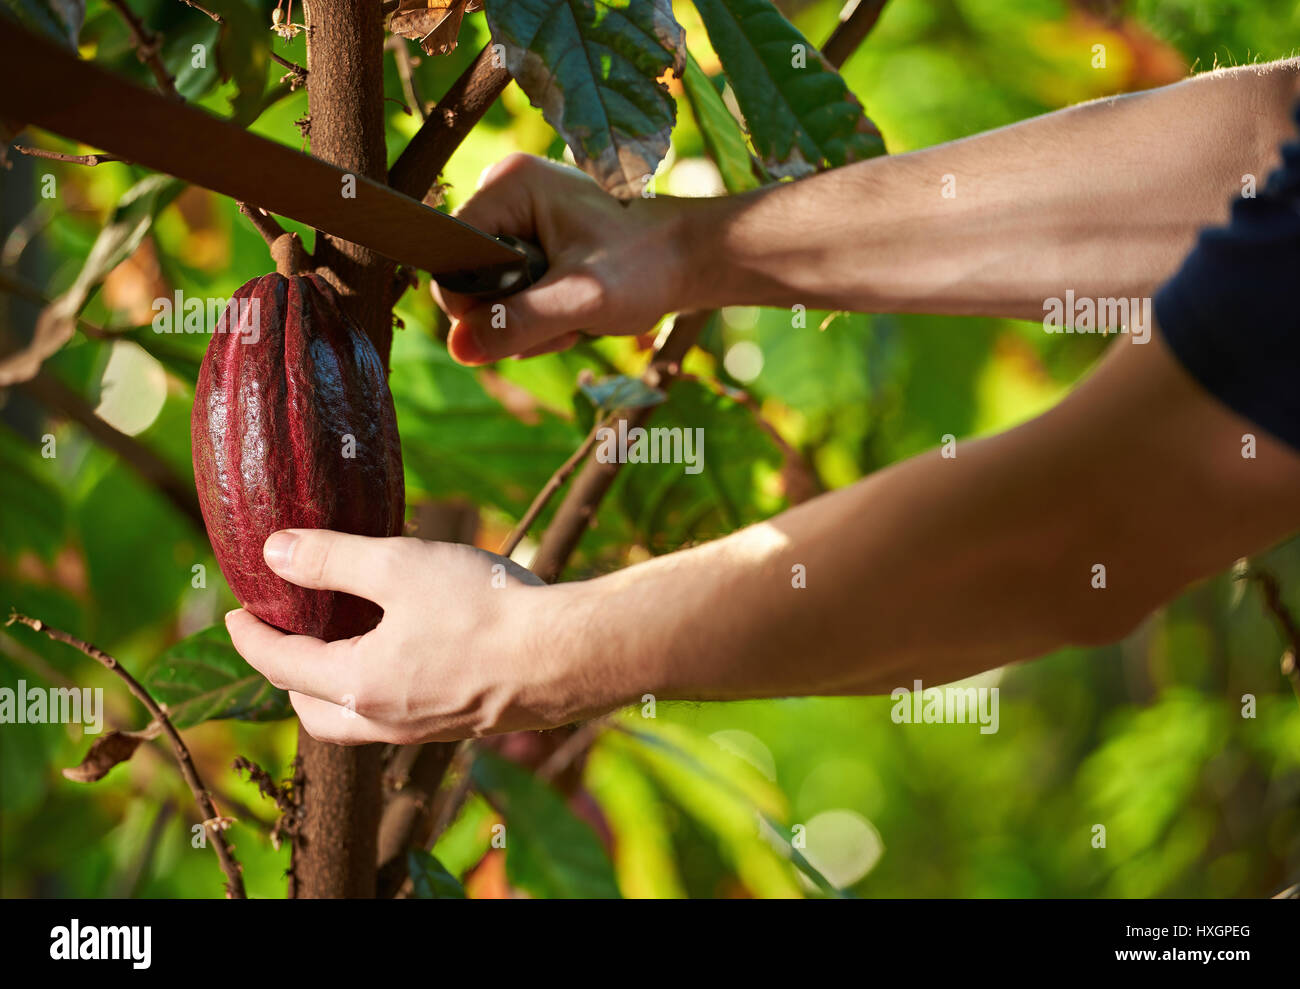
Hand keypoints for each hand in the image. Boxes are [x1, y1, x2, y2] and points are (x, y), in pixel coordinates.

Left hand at [224, 529, 598, 743]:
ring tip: (342, 643)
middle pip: (313, 713)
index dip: (249, 636)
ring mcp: (425, 728)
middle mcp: (386, 721)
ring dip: (334, 688)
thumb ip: (331, 560)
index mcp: (359, 684)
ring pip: (357, 721)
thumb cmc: (484, 608)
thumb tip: (273, 553)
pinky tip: (404, 651)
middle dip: (288, 677)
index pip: (281, 665)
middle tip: (284, 636)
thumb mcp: (399, 565)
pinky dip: (378, 688)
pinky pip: (398, 715)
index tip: (232, 612)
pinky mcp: (461, 722)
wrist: (568, 654)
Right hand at [433, 153, 705, 364]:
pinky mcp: (533, 237)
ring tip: (574, 321)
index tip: (524, 326)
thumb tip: (458, 348)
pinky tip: (572, 317)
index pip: (452, 256)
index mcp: (509, 184)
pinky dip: (538, 315)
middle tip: (561, 326)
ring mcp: (520, 214)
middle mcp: (506, 191)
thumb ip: (518, 322)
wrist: (691, 258)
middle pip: (469, 277)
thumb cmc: (646, 265)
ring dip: (527, 323)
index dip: (473, 304)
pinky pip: (511, 291)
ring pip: (490, 292)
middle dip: (510, 317)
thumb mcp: (581, 299)